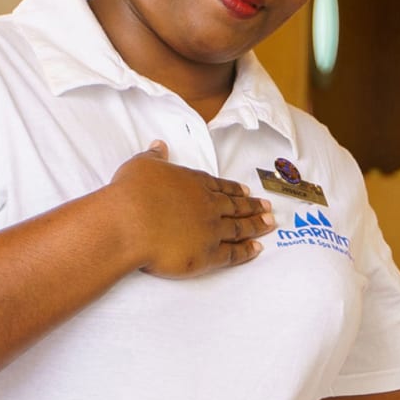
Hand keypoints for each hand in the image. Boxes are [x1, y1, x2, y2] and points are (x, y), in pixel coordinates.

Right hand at [108, 140, 275, 275]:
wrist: (129, 223)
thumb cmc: (131, 193)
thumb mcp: (142, 165)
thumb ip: (154, 156)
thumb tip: (159, 145)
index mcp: (194, 183)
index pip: (220, 186)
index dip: (234, 189)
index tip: (247, 191)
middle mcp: (207, 205)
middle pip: (236, 206)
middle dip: (253, 206)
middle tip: (268, 207)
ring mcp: (211, 230)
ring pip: (239, 228)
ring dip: (256, 226)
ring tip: (270, 224)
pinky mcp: (208, 255)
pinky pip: (233, 254)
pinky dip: (247, 251)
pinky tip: (257, 249)